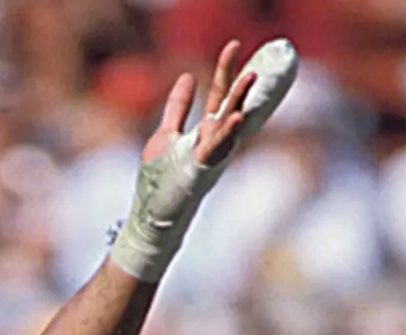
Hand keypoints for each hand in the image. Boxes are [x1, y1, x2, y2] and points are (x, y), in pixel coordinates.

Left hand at [142, 40, 257, 172]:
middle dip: (240, 83)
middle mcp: (211, 144)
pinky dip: (226, 133)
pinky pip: (215, 150)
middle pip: (228, 106)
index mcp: (205, 133)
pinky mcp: (199, 173)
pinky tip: (236, 118)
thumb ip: (178, 108)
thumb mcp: (165, 136)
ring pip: (228, 125)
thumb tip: (186, 75)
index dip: (224, 71)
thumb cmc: (159, 181)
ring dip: (239, 102)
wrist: (153, 218)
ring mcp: (208, 158)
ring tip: (250, 77)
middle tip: (253, 57)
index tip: (232, 45)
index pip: (219, 96)